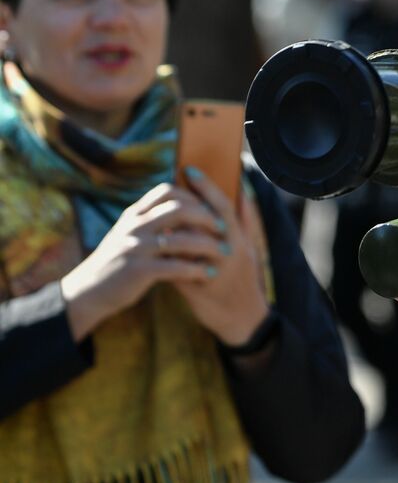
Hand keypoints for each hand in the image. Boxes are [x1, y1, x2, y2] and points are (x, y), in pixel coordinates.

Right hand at [60, 183, 224, 340]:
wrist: (87, 291)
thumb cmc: (117, 262)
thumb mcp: (129, 234)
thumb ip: (150, 219)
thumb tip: (182, 205)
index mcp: (133, 214)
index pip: (167, 191)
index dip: (194, 196)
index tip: (211, 208)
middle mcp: (134, 227)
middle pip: (179, 209)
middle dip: (207, 218)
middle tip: (223, 229)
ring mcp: (135, 248)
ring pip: (181, 239)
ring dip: (209, 246)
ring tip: (224, 253)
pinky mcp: (138, 271)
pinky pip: (175, 266)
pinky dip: (197, 269)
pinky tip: (208, 273)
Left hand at [174, 168, 270, 347]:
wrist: (242, 319)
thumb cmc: (243, 279)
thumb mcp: (249, 249)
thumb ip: (245, 222)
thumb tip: (243, 191)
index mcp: (240, 241)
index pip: (224, 207)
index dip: (207, 187)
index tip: (190, 170)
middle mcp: (230, 253)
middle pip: (204, 218)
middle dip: (185, 199)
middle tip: (166, 183)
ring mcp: (214, 270)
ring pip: (188, 242)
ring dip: (172, 226)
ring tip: (157, 211)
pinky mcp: (198, 287)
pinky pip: (178, 266)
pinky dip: (167, 253)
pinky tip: (156, 244)